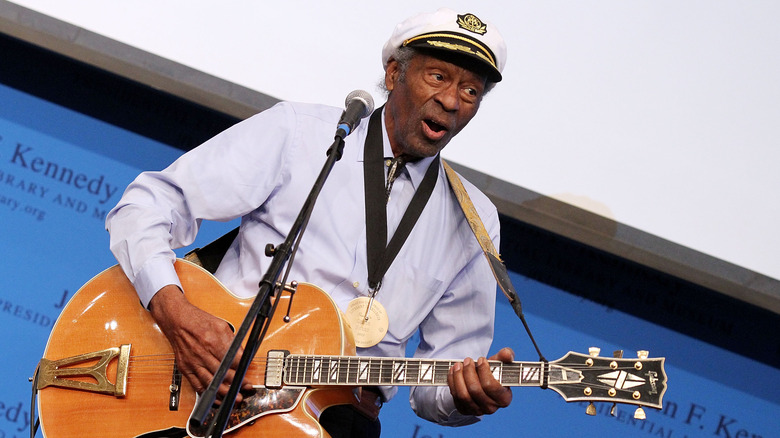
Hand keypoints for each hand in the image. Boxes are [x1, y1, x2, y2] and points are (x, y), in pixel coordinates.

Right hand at [149, 285, 253, 402]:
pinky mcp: (185, 368)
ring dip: (224, 391)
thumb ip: (233, 341)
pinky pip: (197, 385)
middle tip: (246, 388)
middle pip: (223, 373)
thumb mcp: (221, 325)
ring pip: (211, 382)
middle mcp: (202, 352)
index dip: (242, 368)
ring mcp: (193, 362)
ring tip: (235, 397)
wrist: (177, 321)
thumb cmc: (199, 321)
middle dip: (236, 383)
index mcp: (213, 340)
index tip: (247, 373)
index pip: (232, 359)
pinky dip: (208, 393)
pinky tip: (217, 398)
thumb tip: (242, 355)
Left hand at [447, 347, 513, 415]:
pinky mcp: (464, 410)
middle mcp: (491, 407)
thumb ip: (505, 357)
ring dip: (458, 377)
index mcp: (504, 398)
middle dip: (469, 372)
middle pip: (475, 390)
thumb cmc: (492, 373)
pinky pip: (455, 397)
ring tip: (458, 365)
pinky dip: (452, 382)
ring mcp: (477, 410)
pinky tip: (453, 371)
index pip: (491, 386)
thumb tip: (507, 354)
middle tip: (468, 360)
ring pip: (463, 395)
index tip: (481, 359)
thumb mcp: (499, 363)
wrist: (480, 382)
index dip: (484, 371)